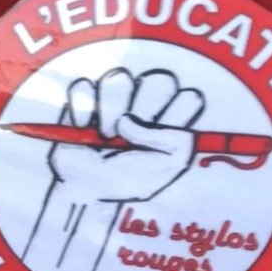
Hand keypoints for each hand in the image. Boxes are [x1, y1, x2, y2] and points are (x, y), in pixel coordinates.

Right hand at [50, 68, 204, 202]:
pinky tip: (82, 129)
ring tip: (106, 137)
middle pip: (159, 80)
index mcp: (169, 121)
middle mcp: (145, 105)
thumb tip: (130, 120)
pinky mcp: (83, 101)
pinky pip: (83, 87)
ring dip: (110, 111)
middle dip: (145, 108)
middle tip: (133, 134)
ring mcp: (113, 99)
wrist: (87, 191)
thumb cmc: (128, 182)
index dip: (177, 115)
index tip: (164, 136)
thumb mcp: (164, 168)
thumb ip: (172, 140)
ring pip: (119, 79)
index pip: (189, 97)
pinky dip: (81, 110)